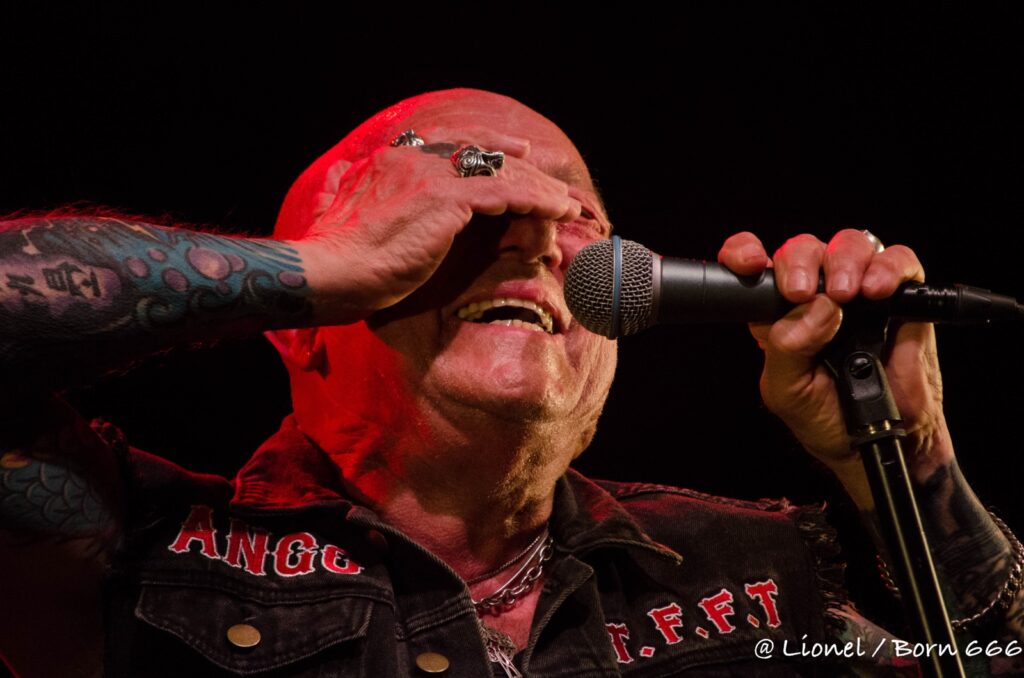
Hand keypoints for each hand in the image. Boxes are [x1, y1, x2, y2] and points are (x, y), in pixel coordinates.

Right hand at [293, 127, 580, 322]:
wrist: (327, 274)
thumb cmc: (338, 263)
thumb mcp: (350, 221)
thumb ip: (361, 198)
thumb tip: (350, 190)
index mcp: (390, 161)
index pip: (451, 143)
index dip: (488, 146)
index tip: (516, 153)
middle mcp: (411, 159)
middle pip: (482, 154)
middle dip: (524, 169)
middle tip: (554, 184)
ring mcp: (428, 175)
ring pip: (498, 171)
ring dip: (537, 186)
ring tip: (565, 202)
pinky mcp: (444, 198)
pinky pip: (502, 192)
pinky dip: (532, 199)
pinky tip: (552, 209)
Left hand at [718, 229, 952, 488]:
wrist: (882, 440)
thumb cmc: (827, 416)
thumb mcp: (788, 391)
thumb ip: (787, 348)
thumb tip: (813, 307)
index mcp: (777, 314)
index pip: (754, 268)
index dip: (745, 253)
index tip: (747, 262)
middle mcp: (816, 295)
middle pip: (803, 249)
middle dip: (798, 262)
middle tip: (801, 291)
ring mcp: (859, 291)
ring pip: (848, 244)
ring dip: (843, 261)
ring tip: (847, 295)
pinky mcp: (901, 296)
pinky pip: (899, 262)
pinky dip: (889, 268)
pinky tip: (879, 289)